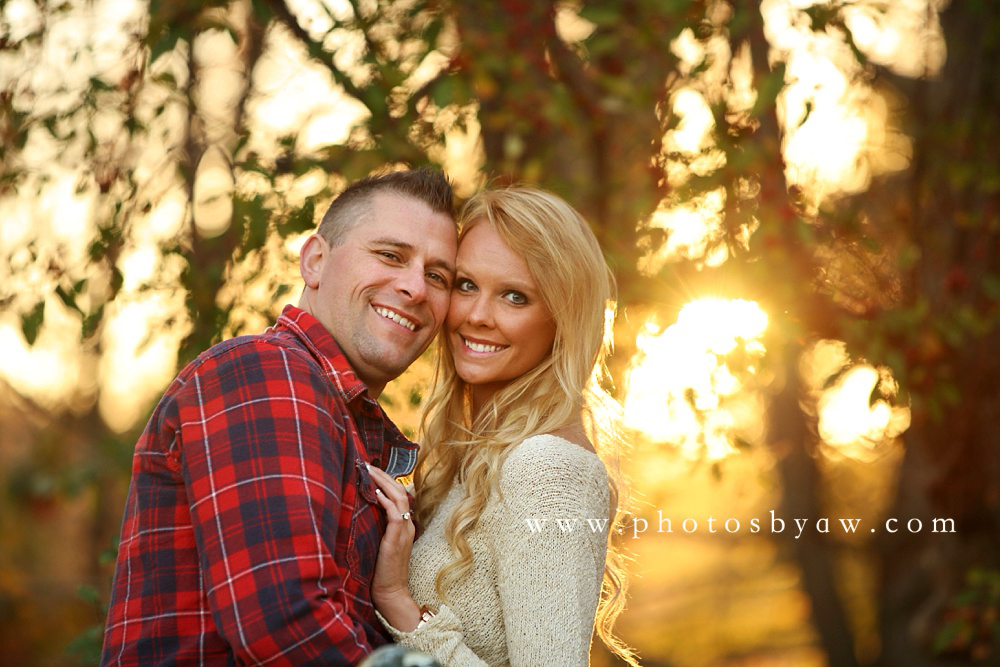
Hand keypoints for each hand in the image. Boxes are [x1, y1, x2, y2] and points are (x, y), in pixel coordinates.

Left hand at [368, 464, 421, 631]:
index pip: (400, 495)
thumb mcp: (381, 544)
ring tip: (370, 471)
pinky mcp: (396, 539)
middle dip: (384, 475)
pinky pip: (394, 514)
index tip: (372, 470)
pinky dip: (385, 501)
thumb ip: (379, 528)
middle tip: (368, 464)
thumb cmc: (382, 571)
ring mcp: (404, 531)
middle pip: (401, 491)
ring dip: (384, 482)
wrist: (391, 592)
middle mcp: (407, 525)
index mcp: (405, 525)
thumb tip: (365, 513)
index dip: (387, 480)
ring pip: (399, 497)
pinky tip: (374, 493)